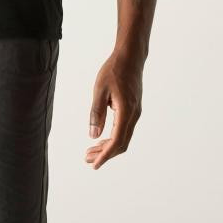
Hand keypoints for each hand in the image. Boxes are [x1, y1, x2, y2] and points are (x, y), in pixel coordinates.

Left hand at [85, 51, 143, 169]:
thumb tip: (93, 135)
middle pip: (121, 144)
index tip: (94, 164)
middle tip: (87, 159)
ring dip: (108, 148)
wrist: (130, 58)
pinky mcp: (133, 110)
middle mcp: (134, 115)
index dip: (105, 155)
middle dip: (105, 154)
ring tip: (91, 152)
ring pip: (123, 138)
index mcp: (126, 111)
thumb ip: (96, 113)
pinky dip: (112, 138)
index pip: (116, 141)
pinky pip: (124, 130)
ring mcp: (135, 113)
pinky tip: (101, 139)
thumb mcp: (99, 90)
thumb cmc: (113, 71)